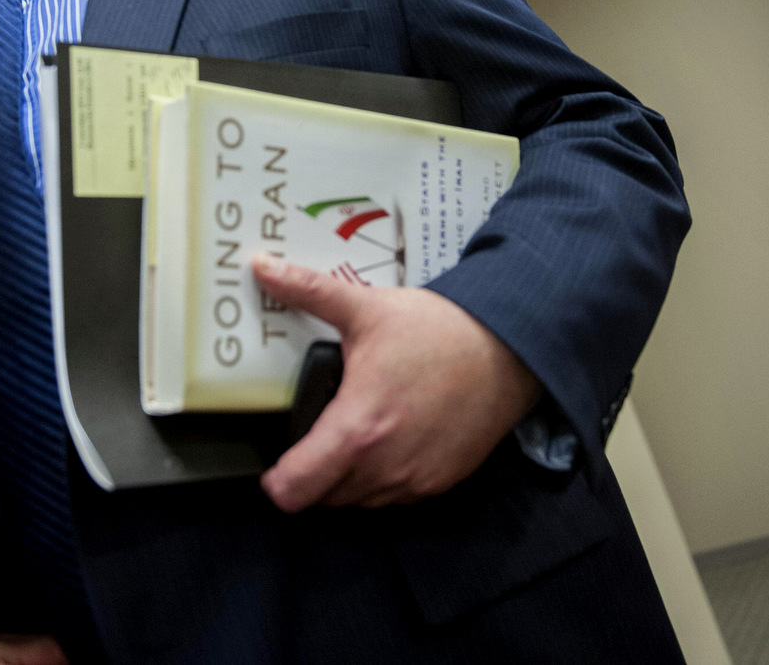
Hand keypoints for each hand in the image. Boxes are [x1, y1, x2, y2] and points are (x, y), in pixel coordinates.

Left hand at [253, 255, 541, 511]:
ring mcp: (414, 481)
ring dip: (345, 480)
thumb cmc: (438, 330)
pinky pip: (393, 499)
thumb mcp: (366, 308)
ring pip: (357, 503)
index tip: (279, 459)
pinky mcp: (440, 483)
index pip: (293, 490)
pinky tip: (387, 443)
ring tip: (352, 436)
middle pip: (321, 500)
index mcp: (357, 429)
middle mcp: (383, 467)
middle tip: (316, 435)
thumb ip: (307, 291)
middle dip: (310, 474)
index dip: (276, 479)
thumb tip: (260, 265)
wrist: (508, 349)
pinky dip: (381, 481)